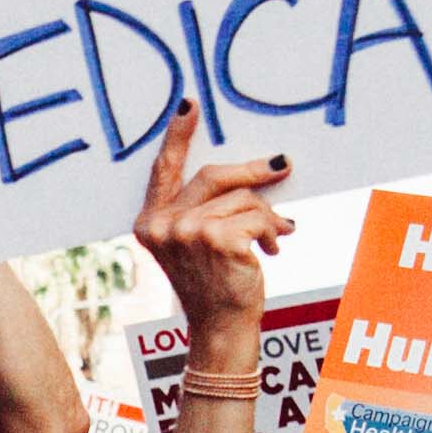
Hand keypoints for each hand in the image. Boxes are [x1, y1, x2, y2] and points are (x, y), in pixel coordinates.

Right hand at [127, 102, 295, 328]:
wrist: (221, 327)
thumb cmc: (212, 283)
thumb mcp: (194, 244)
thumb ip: (202, 210)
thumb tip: (250, 173)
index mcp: (150, 221)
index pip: (163, 170)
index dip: (178, 136)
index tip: (190, 105)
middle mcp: (163, 225)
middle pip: (213, 174)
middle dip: (253, 172)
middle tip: (281, 166)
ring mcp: (188, 232)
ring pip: (242, 198)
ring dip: (266, 216)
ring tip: (275, 235)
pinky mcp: (217, 240)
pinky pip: (257, 217)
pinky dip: (272, 231)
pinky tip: (272, 250)